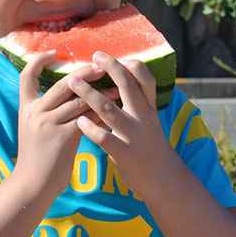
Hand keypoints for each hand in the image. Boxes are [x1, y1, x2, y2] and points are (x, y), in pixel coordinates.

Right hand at [13, 52, 107, 196]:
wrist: (32, 184)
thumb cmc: (36, 157)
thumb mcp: (32, 129)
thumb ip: (45, 111)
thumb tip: (66, 95)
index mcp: (26, 107)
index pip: (26, 75)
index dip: (39, 61)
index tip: (55, 52)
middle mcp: (35, 112)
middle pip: (63, 84)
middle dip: (85, 73)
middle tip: (102, 66)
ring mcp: (48, 124)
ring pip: (78, 100)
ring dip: (100, 93)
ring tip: (117, 89)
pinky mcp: (63, 137)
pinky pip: (87, 119)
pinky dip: (101, 114)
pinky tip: (113, 112)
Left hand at [67, 52, 174, 194]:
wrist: (163, 180)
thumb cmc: (150, 146)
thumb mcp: (148, 120)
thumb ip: (137, 101)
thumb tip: (122, 76)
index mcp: (149, 108)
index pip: (146, 79)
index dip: (131, 65)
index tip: (110, 57)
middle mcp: (143, 117)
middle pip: (128, 86)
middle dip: (112, 68)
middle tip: (94, 56)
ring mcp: (133, 134)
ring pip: (109, 109)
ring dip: (89, 94)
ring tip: (72, 82)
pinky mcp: (124, 153)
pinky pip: (104, 137)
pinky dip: (90, 127)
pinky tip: (79, 121)